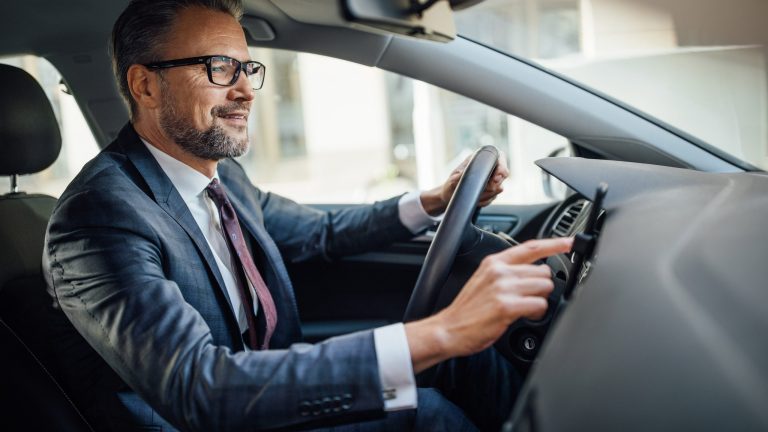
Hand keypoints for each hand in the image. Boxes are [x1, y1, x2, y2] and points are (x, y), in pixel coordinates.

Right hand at [405, 237, 572, 372]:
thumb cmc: (468, 310)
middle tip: (528, 299)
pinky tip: (525, 316)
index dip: (554, 244)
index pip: (530, 247)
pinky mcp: (507, 306)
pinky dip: (537, 313)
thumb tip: (532, 274)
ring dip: (540, 300)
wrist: (449, 329)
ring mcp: (504, 288)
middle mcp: (500, 271)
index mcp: (494, 262)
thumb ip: (507, 273)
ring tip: (525, 309)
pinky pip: (540, 304)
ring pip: (545, 286)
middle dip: (542, 287)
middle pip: (544, 271)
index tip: (570, 242)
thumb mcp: (484, 281)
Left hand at [420, 152, 509, 215]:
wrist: (450, 197)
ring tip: (473, 195)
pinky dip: (485, 201)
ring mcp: (492, 179)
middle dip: (494, 185)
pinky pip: (493, 197)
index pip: (499, 157)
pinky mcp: (492, 191)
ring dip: (486, 195)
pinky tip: (475, 199)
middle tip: (484, 190)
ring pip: (499, 188)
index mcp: (480, 159)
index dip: (502, 167)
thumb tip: (474, 176)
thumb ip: (463, 177)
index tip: (496, 178)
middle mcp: (488, 167)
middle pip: (503, 174)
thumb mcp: (453, 180)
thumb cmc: (451, 185)